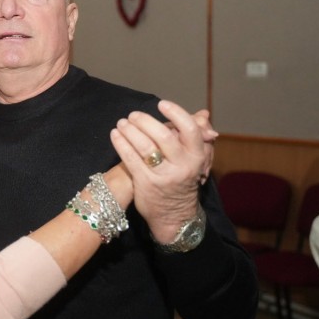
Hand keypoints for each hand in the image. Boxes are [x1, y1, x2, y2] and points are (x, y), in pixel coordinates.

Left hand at [110, 100, 207, 242]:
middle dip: (145, 121)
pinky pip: (131, 159)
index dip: (176, 113)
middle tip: (133, 115)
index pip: (190, 129)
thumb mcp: (193, 158)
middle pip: (163, 136)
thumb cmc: (182, 178)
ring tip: (122, 123)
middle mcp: (182, 165)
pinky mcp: (146, 183)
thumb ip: (195, 134)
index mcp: (196, 155)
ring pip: (145, 146)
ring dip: (130, 131)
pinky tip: (115, 135)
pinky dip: (121, 144)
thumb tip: (203, 114)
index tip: (161, 104)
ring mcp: (163, 175)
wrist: (174, 214)